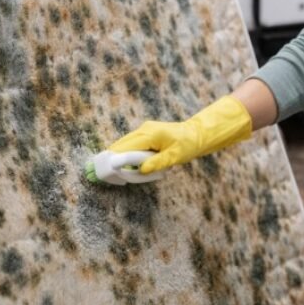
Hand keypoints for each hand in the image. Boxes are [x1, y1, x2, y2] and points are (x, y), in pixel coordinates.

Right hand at [108, 95, 251, 173]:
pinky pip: (132, 144)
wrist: (196, 134)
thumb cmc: (187, 145)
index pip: (126, 146)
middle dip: (117, 159)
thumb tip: (141, 170)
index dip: (115, 157)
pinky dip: (130, 155)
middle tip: (115, 175)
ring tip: (127, 172)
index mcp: (150, 134)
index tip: (107, 169)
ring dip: (124, 158)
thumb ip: (157, 163)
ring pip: (125, 144)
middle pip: (121, 144)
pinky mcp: (145, 133)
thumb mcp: (174, 156)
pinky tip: (135, 165)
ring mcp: (144, 130)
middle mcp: (144, 129)